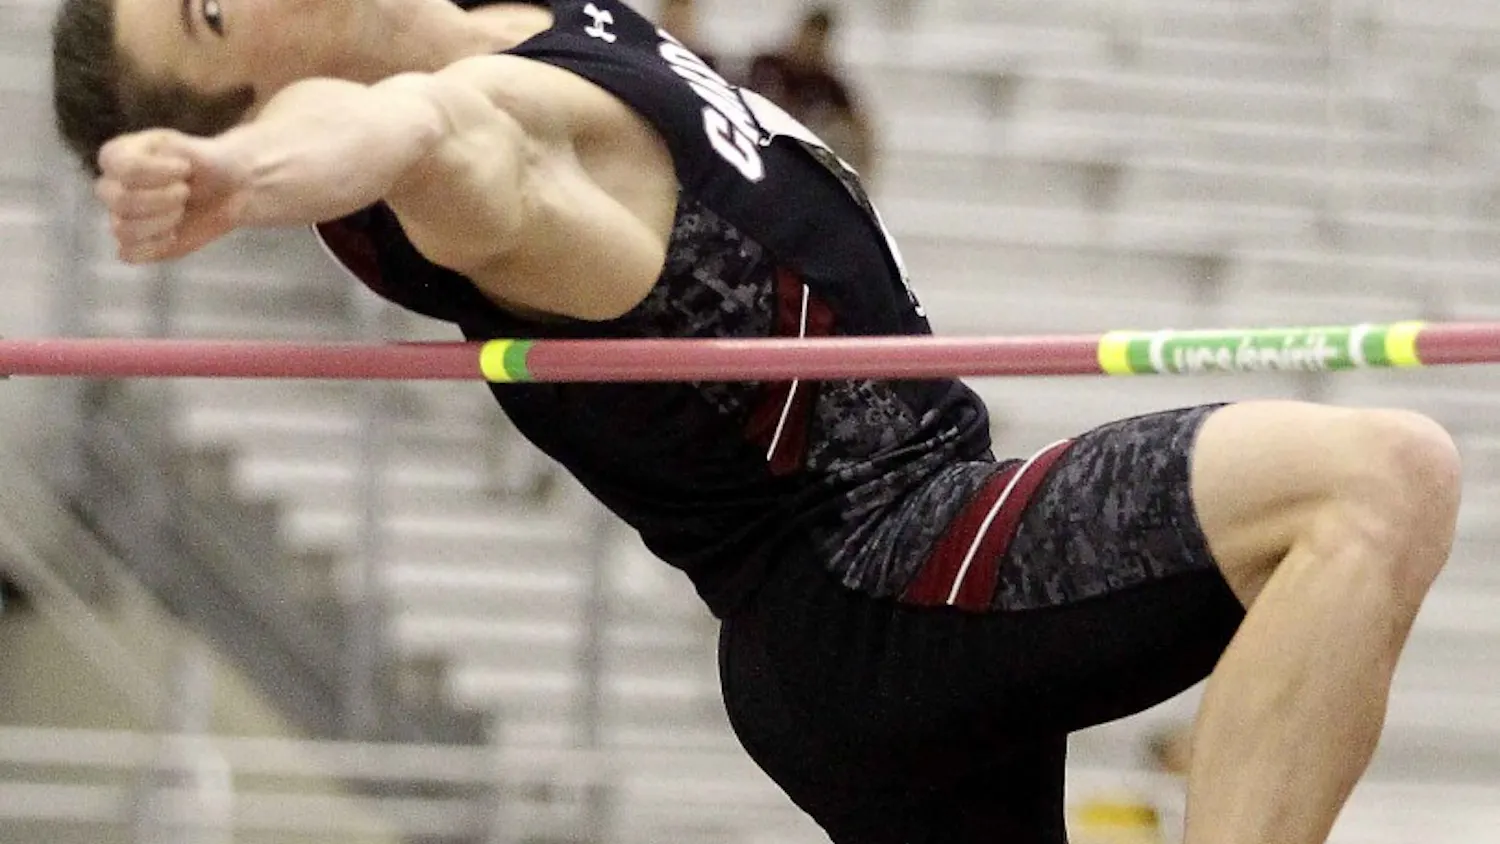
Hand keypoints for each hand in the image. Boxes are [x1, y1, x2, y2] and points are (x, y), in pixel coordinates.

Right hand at [95, 129, 250, 263]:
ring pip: (122, 229)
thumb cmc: (208, 165)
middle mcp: (111, 186)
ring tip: (180, 210)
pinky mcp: (134, 243)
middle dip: (164, 199)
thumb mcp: (194, 148)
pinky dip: (155, 247)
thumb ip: (173, 152)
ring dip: (162, 222)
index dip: (159, 173)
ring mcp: (119, 216)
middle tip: (185, 191)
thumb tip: (149, 169)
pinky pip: (127, 254)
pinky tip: (174, 234)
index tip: (185, 168)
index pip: (124, 168)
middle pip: (121, 201)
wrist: (226, 190)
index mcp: (117, 155)